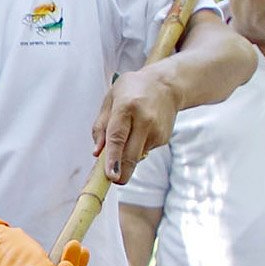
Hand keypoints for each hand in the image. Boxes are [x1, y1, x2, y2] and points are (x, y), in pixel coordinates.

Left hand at [91, 65, 181, 183]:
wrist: (167, 85)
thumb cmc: (133, 90)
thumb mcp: (110, 100)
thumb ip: (100, 127)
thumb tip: (97, 153)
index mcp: (127, 107)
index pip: (118, 138)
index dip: (113, 159)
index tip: (111, 176)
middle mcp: (144, 120)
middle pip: (130, 155)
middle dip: (121, 172)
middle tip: (113, 180)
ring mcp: (156, 130)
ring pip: (136, 156)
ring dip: (126, 157)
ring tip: (127, 135)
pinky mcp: (163, 138)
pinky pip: (144, 152)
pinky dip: (136, 148)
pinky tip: (139, 132)